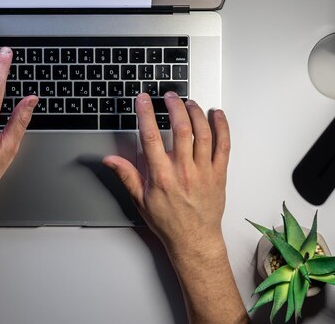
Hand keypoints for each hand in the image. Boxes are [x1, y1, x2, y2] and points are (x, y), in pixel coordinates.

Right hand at [103, 92, 230, 256]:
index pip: (150, 136)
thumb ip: (126, 175)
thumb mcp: (140, 200)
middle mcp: (183, 171)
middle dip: (174, 106)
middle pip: (180, 128)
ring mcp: (204, 171)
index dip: (145, 113)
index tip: (143, 99)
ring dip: (195, 112)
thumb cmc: (169, 222)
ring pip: (203, 133)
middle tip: (169, 95)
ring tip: (188, 102)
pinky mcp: (219, 173)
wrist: (194, 240)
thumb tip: (110, 159)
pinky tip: (216, 114)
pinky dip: (222, 126)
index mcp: (161, 176)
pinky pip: (224, 145)